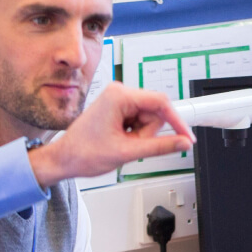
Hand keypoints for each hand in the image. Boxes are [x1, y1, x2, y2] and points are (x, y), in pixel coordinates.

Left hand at [31, 86, 194, 185]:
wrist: (65, 158)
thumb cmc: (84, 152)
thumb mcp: (127, 152)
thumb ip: (160, 146)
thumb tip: (182, 142)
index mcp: (119, 96)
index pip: (161, 102)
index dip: (177, 121)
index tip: (186, 136)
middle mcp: (118, 92)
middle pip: (155, 111)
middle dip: (148, 132)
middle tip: (132, 145)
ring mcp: (117, 99)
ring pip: (148, 117)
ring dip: (141, 134)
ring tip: (122, 143)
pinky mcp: (117, 107)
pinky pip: (139, 120)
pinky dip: (135, 133)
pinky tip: (120, 140)